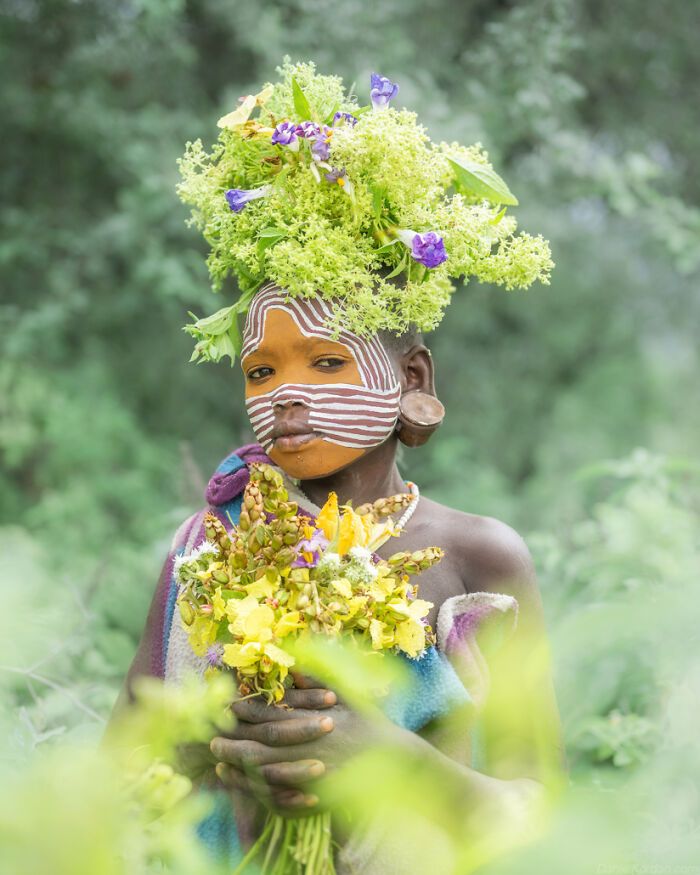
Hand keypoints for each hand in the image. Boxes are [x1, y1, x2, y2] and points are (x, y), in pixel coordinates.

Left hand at [211, 673, 398, 812]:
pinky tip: (243, 784)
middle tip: (211, 738)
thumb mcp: (347, 694)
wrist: (395, 761)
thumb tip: (289, 661)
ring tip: (219, 762)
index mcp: (316, 720)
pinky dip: (257, 790)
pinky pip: (279, 795)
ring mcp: (313, 773)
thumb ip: (316, 678)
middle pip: (263, 746)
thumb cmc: (369, 723)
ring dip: (240, 768)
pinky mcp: (316, 795)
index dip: (246, 713)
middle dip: (234, 742)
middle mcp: (311, 747)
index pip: (272, 717)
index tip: (226, 708)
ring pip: (267, 773)